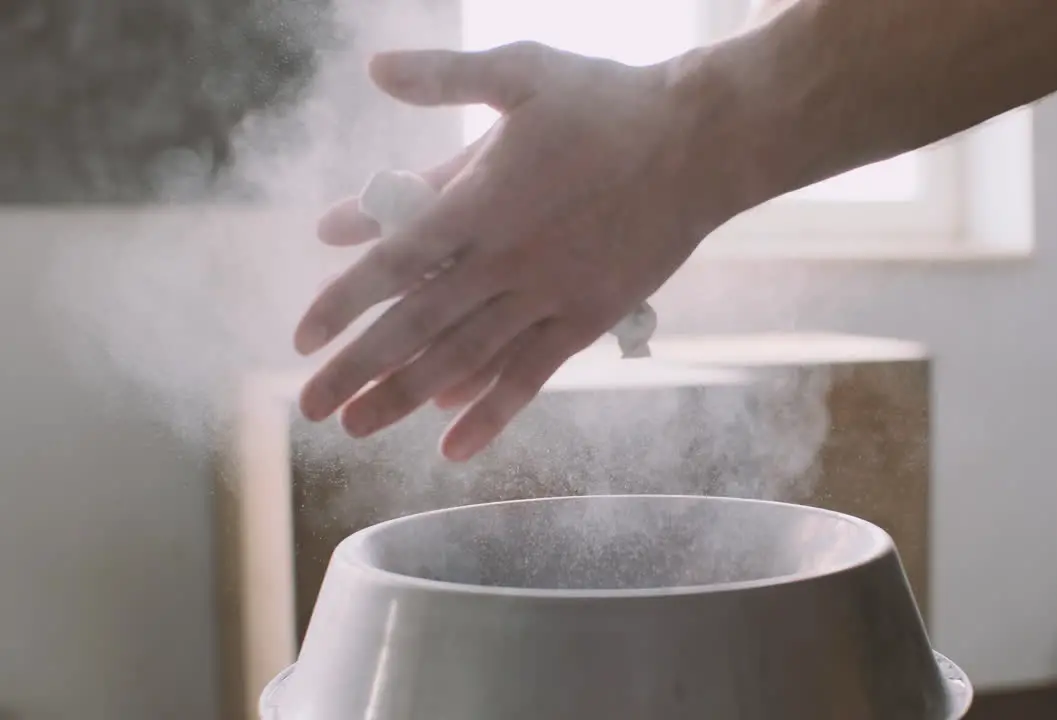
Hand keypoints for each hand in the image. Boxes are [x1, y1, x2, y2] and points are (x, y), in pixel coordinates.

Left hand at [294, 42, 729, 460]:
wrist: (699, 145)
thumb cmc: (609, 102)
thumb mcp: (521, 71)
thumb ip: (444, 76)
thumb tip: (375, 68)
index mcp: (482, 202)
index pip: (394, 262)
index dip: (345, 301)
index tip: (302, 339)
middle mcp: (506, 260)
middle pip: (417, 325)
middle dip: (359, 370)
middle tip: (311, 408)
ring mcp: (548, 297)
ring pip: (466, 359)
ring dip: (407, 397)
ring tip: (360, 428)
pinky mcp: (586, 318)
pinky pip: (531, 375)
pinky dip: (491, 411)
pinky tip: (454, 444)